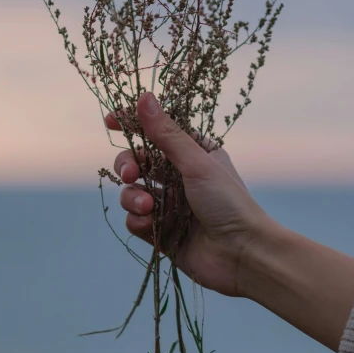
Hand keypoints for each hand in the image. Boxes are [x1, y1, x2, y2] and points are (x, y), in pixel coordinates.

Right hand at [106, 91, 269, 297]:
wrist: (242, 255)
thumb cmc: (229, 202)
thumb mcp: (196, 163)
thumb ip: (166, 134)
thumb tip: (144, 97)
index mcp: (194, 154)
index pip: (158, 132)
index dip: (133, 125)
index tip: (110, 120)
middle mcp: (181, 177)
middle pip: (139, 162)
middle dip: (128, 165)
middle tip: (130, 173)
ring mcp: (170, 206)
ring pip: (133, 192)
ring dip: (133, 197)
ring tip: (148, 206)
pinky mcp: (162, 232)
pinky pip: (136, 220)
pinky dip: (138, 220)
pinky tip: (149, 224)